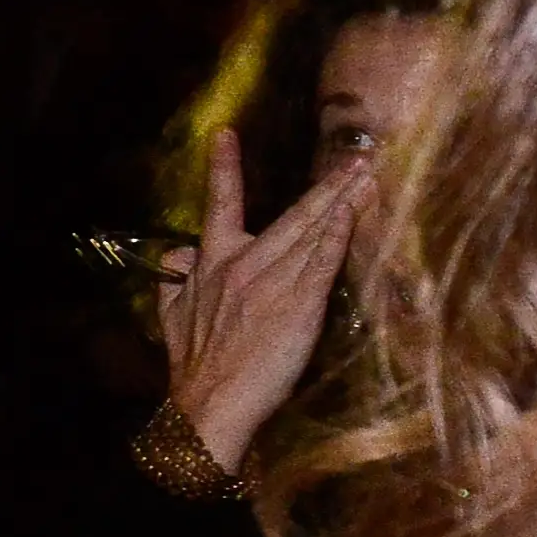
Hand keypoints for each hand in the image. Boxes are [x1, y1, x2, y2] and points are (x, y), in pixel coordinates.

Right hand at [160, 127, 360, 471]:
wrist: (209, 403)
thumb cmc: (193, 365)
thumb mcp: (169, 314)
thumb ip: (174, 278)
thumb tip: (177, 253)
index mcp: (212, 263)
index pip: (218, 205)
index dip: (224, 168)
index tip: (225, 133)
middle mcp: (242, 265)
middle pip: (291, 215)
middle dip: (327, 184)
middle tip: (356, 156)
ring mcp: (271, 283)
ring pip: (312, 233)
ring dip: (342, 202)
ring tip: (367, 176)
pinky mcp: (297, 307)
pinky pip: (321, 263)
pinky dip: (336, 236)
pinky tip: (351, 214)